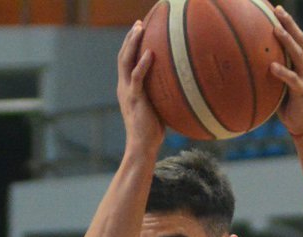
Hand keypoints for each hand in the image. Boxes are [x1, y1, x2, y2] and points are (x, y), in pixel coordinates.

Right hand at [117, 21, 164, 152]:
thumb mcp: (156, 109)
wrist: (142, 146)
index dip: (130, 46)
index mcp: (127, 89)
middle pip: (123, 56)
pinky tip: (151, 53)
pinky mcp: (135, 98)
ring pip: (125, 61)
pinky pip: (137, 77)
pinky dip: (143, 64)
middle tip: (138, 24)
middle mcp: (124, 87)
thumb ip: (161, 96)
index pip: (125, 62)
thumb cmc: (152, 132)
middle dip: (130, 38)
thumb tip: (179, 89)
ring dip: (132, 43)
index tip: (138, 31)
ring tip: (139, 29)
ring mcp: (128, 92)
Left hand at [271, 5, 302, 138]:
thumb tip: (251, 68)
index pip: (298, 39)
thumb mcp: (281, 88)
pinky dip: (282, 72)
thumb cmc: (290, 108)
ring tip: (275, 30)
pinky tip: (271, 66)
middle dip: (289, 24)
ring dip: (286, 41)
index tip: (277, 10)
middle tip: (278, 10)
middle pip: (300, 40)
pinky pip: (292, 79)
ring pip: (297, 54)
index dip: (289, 24)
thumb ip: (272, 76)